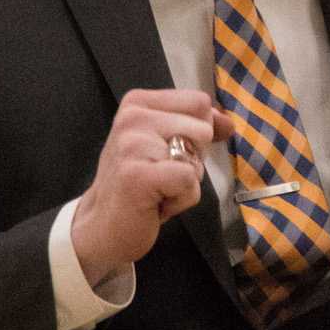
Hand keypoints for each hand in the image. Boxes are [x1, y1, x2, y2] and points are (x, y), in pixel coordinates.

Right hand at [71, 88, 231, 283]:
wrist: (102, 226)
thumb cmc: (139, 185)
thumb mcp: (167, 145)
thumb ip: (196, 127)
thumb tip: (228, 122)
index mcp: (138, 103)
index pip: (199, 102)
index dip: (203, 131)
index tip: (176, 153)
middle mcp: (132, 117)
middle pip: (203, 127)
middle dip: (194, 158)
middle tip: (162, 175)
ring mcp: (133, 144)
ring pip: (197, 155)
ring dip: (187, 180)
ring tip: (159, 188)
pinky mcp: (138, 174)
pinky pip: (189, 181)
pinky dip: (182, 200)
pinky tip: (156, 203)